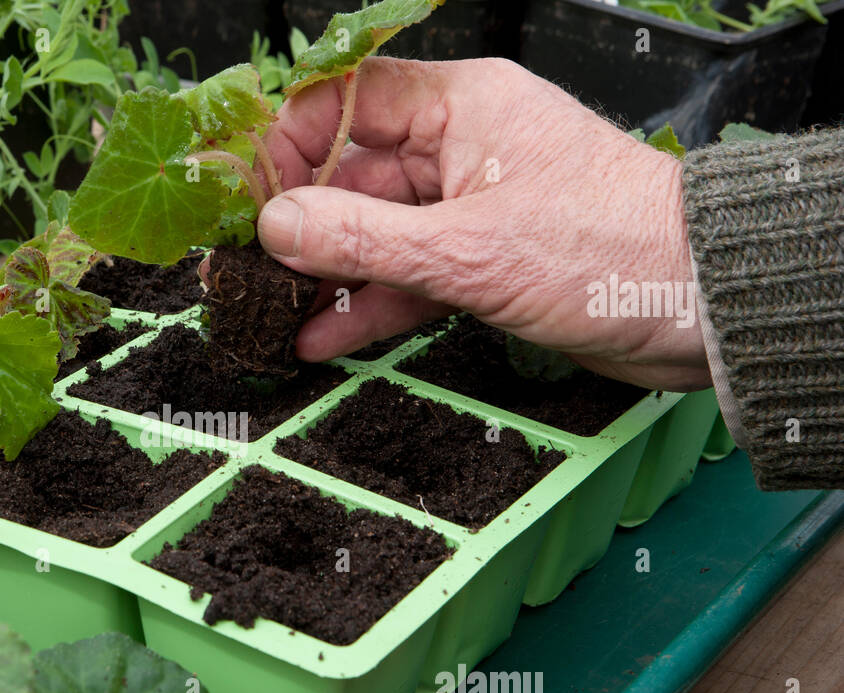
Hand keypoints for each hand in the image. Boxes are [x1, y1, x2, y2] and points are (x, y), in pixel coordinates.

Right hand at [259, 57, 709, 390]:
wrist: (701, 308)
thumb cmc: (613, 251)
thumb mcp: (468, 250)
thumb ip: (363, 241)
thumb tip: (277, 226)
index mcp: (463, 106)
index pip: (346, 102)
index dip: (287, 145)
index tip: (245, 197)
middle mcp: (462, 148)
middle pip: (351, 174)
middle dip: (298, 223)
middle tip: (244, 267)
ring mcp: (471, 208)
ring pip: (376, 234)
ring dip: (327, 275)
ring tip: (270, 311)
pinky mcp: (484, 263)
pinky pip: (407, 277)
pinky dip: (369, 306)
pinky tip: (322, 337)